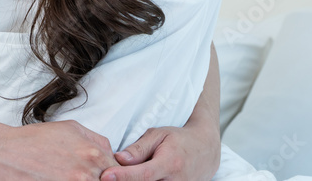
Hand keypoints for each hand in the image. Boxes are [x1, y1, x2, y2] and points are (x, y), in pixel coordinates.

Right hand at [0, 119, 116, 180]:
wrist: (2, 154)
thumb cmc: (33, 141)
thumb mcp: (70, 129)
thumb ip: (95, 140)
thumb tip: (111, 153)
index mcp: (93, 153)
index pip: (118, 173)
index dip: (110, 176)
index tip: (100, 176)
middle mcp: (87, 172)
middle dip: (99, 180)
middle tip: (78, 175)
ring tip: (66, 177)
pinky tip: (57, 180)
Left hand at [99, 123, 220, 180]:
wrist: (206, 150)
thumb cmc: (179, 140)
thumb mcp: (159, 135)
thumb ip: (139, 149)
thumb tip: (118, 159)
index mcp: (170, 163)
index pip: (143, 174)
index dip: (123, 176)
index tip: (105, 176)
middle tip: (107, 175)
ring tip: (120, 176)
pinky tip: (133, 179)